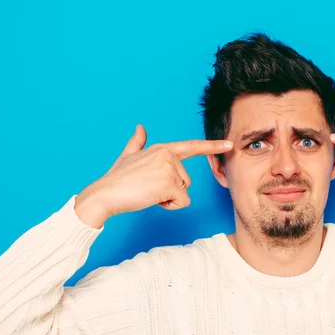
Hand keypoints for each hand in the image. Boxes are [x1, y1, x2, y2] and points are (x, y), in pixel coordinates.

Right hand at [75, 125, 232, 228]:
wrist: (105, 194)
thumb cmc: (116, 179)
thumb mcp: (128, 156)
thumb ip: (137, 142)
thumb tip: (140, 127)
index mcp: (162, 148)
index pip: (192, 146)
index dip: (212, 146)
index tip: (229, 144)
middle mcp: (168, 155)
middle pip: (187, 180)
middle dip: (171, 189)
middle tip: (148, 188)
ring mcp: (170, 168)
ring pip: (185, 191)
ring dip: (169, 198)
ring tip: (148, 192)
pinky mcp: (170, 183)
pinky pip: (182, 202)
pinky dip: (169, 206)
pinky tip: (152, 200)